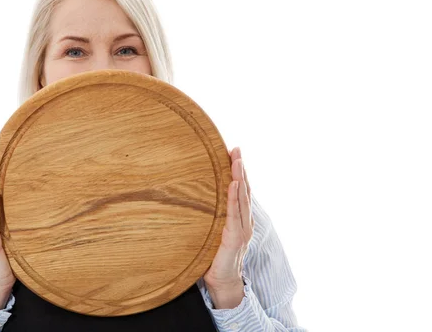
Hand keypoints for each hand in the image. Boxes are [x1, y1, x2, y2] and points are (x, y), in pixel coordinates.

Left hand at [204, 147, 253, 308]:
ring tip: (237, 160)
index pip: (240, 191)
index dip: (238, 172)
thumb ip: (207, 217)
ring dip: (240, 178)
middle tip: (237, 149)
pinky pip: (234, 214)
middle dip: (240, 169)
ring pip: (242, 199)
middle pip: (244, 190)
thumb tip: (187, 200)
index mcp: (239, 219)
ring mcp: (242, 230)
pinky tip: (234, 184)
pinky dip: (235, 198)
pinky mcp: (235, 238)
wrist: (221, 282)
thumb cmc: (213, 258)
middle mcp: (244, 222)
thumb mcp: (210, 232)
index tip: (234, 153)